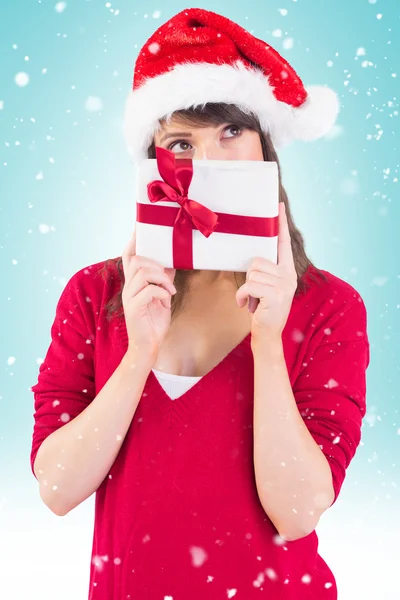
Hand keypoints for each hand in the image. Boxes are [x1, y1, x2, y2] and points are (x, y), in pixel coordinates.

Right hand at [121, 228, 176, 356]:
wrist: (148, 348)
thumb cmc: (154, 323)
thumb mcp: (162, 297)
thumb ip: (163, 280)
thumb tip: (171, 262)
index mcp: (132, 283)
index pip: (129, 256)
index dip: (134, 241)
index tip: (139, 225)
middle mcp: (127, 288)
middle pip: (137, 261)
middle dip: (156, 263)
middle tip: (169, 275)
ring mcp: (129, 298)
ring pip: (143, 272)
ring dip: (162, 278)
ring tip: (170, 289)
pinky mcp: (134, 309)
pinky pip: (149, 290)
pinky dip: (162, 291)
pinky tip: (168, 298)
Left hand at [236, 202, 296, 339]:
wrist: (267, 334)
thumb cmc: (263, 309)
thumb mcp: (267, 287)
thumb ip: (265, 271)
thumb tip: (254, 259)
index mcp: (287, 270)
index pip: (284, 243)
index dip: (280, 224)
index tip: (279, 204)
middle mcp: (289, 275)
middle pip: (257, 261)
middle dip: (249, 279)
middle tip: (254, 294)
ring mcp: (284, 285)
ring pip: (252, 273)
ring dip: (245, 289)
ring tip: (253, 301)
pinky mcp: (275, 294)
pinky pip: (249, 285)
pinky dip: (242, 296)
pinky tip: (247, 306)